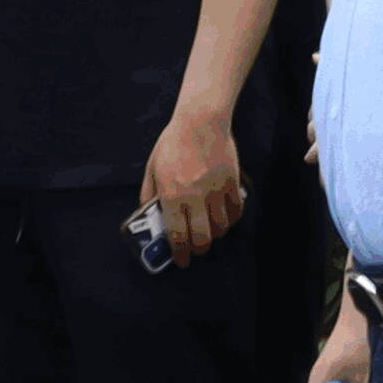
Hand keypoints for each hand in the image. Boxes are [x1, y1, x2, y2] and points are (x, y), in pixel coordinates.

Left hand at [139, 105, 244, 261]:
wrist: (201, 121)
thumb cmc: (173, 143)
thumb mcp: (152, 167)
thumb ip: (148, 193)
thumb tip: (148, 215)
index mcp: (171, 195)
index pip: (177, 235)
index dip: (179, 254)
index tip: (180, 261)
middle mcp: (194, 197)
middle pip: (201, 238)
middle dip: (198, 250)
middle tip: (195, 250)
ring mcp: (215, 191)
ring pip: (220, 228)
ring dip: (214, 235)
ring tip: (209, 233)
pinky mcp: (231, 183)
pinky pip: (235, 211)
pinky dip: (230, 220)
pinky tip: (224, 220)